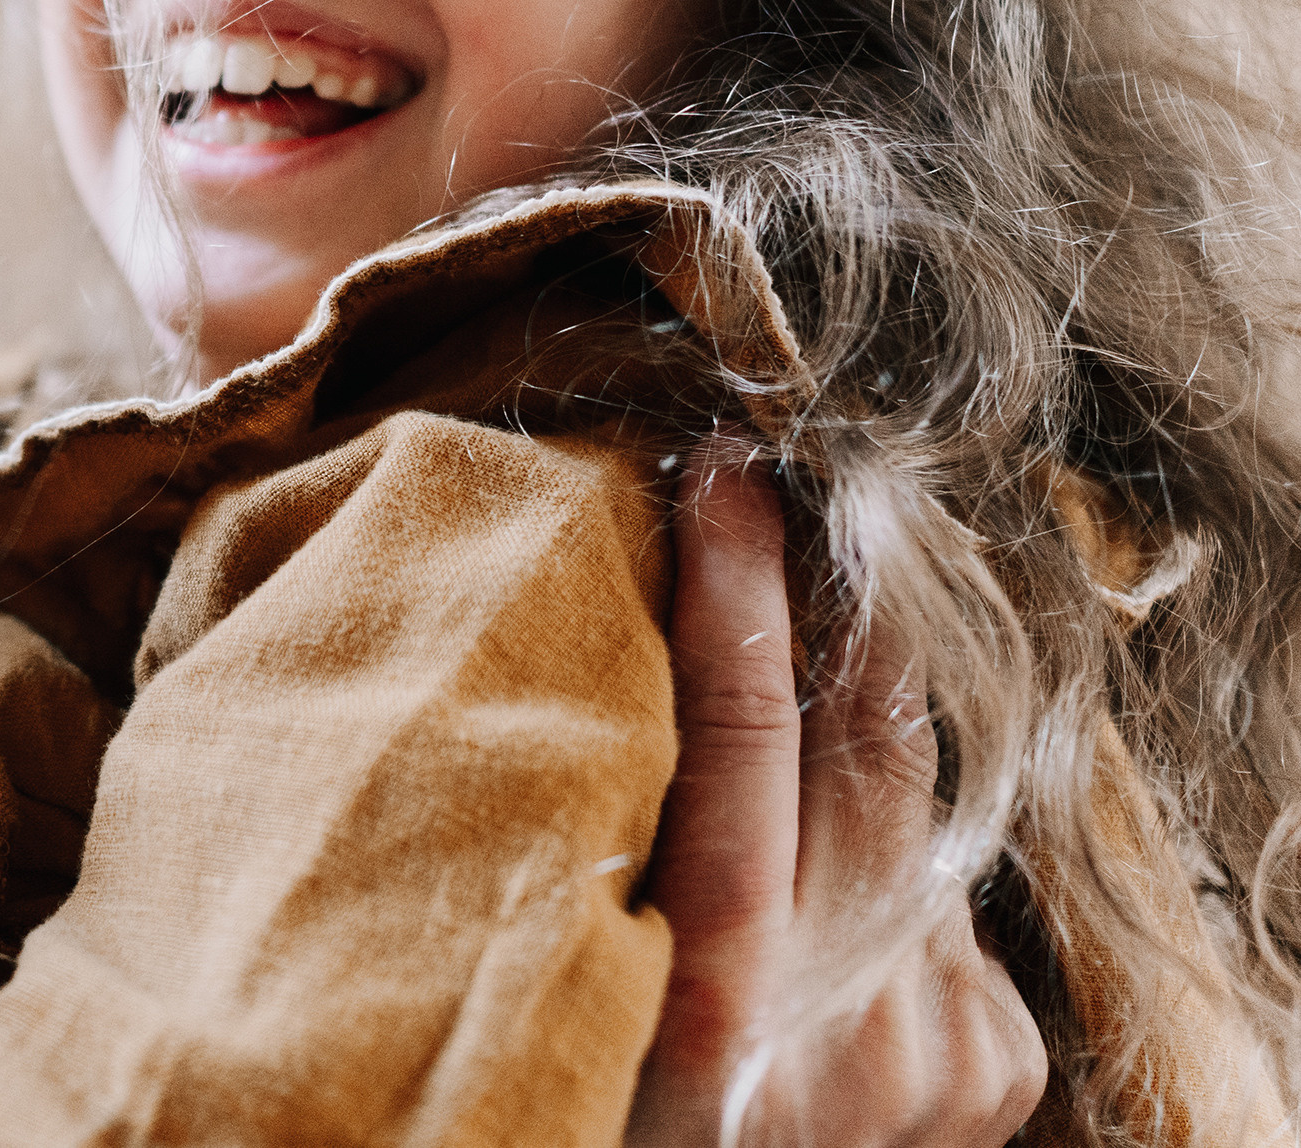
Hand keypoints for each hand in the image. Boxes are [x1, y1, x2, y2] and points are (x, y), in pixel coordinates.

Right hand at [625, 439, 1047, 1146]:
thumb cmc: (584, 1115)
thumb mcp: (560, 984)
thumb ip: (597, 844)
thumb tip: (633, 651)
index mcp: (723, 996)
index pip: (746, 727)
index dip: (738, 581)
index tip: (725, 473)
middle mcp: (858, 1018)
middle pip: (869, 737)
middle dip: (829, 598)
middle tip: (786, 494)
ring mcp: (945, 1044)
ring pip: (914, 806)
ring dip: (854, 727)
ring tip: (785, 655)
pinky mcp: (995, 1062)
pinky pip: (942, 893)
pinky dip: (884, 850)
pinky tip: (818, 863)